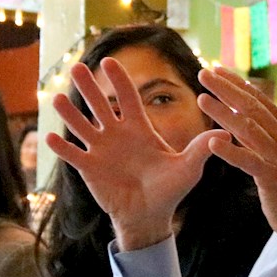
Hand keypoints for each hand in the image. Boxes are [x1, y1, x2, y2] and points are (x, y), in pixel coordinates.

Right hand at [47, 58, 227, 250]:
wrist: (150, 215)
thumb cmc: (170, 189)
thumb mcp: (188, 168)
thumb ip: (201, 149)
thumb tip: (227, 133)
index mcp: (139, 129)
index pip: (127, 98)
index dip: (119, 80)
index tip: (110, 61)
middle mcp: (117, 134)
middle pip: (100, 105)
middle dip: (89, 87)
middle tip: (77, 66)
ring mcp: (100, 150)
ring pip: (81, 125)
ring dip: (69, 112)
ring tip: (56, 98)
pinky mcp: (89, 168)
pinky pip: (72, 154)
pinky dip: (62, 147)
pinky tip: (49, 138)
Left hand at [197, 67, 276, 240]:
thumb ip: (265, 130)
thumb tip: (244, 108)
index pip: (258, 99)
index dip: (236, 83)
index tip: (216, 69)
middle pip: (252, 107)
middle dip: (226, 88)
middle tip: (203, 73)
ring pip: (248, 128)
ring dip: (223, 112)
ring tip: (202, 99)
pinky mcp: (274, 178)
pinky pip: (249, 161)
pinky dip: (230, 151)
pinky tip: (211, 144)